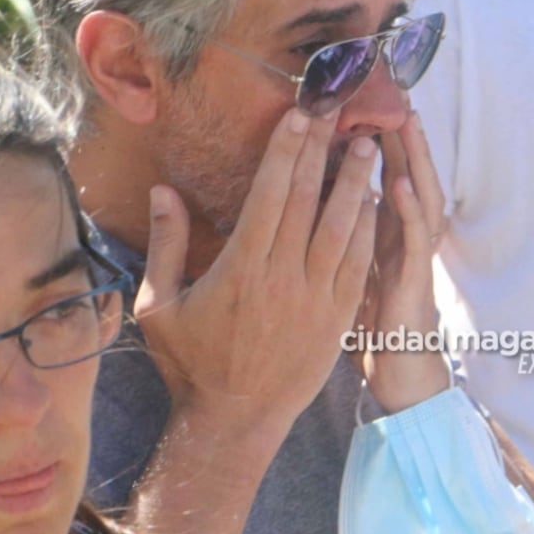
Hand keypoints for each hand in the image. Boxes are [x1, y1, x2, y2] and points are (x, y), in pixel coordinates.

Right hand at [134, 107, 377, 442]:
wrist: (235, 421)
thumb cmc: (191, 363)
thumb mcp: (158, 306)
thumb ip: (165, 245)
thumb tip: (162, 191)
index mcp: (242, 268)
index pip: (269, 194)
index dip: (285, 151)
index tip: (297, 116)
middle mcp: (284, 276)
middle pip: (308, 199)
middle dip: (322, 150)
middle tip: (337, 112)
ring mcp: (316, 298)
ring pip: (342, 228)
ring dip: (356, 183)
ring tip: (367, 146)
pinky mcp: (338, 319)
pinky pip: (358, 265)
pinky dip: (369, 229)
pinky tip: (375, 202)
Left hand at [361, 110, 449, 411]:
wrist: (394, 371)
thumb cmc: (367, 319)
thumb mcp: (357, 268)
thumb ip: (351, 231)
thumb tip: (338, 193)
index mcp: (381, 230)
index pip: (381, 173)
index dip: (375, 138)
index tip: (360, 100)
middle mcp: (401, 236)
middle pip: (404, 174)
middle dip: (398, 134)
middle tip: (391, 90)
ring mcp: (412, 256)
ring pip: (419, 197)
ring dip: (414, 160)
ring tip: (404, 121)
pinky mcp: (414, 282)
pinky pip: (414, 242)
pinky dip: (411, 212)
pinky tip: (402, 184)